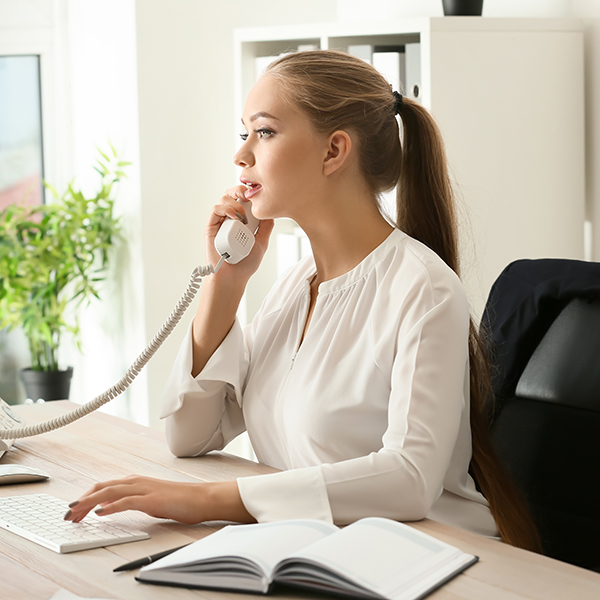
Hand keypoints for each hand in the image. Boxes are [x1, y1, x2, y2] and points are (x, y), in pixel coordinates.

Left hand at [63, 476, 254, 524]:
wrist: (201, 498)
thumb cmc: (180, 500)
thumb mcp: (152, 500)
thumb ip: (135, 501)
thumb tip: (117, 508)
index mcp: (137, 481)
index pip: (105, 486)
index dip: (86, 496)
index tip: (74, 509)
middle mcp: (137, 482)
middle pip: (102, 487)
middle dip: (82, 499)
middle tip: (68, 514)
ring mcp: (144, 489)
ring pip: (110, 492)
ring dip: (90, 502)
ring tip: (76, 512)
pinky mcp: (151, 499)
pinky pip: (127, 501)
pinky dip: (111, 506)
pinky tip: (100, 513)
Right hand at [206, 185, 273, 280]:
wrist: (233, 277)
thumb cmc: (246, 263)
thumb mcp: (262, 242)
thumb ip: (266, 227)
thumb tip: (271, 210)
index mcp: (243, 220)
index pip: (245, 199)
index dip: (250, 193)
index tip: (258, 193)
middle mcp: (231, 218)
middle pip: (233, 194)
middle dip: (240, 190)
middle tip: (248, 195)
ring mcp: (221, 222)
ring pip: (224, 199)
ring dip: (234, 201)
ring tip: (242, 215)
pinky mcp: (212, 226)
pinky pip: (215, 209)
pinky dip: (225, 208)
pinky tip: (233, 216)